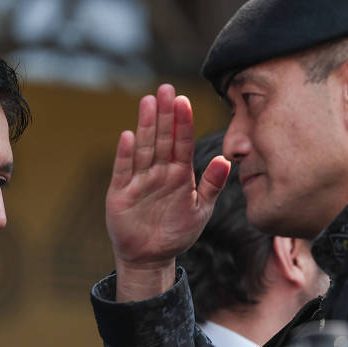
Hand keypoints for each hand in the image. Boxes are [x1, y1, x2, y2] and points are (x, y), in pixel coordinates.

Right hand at [106, 84, 229, 300]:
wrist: (151, 258)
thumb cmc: (177, 231)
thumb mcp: (200, 209)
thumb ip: (212, 185)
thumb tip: (226, 160)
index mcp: (179, 172)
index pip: (182, 142)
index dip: (183, 122)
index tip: (184, 100)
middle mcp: (159, 171)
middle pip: (162, 138)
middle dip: (165, 114)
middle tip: (166, 89)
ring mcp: (139, 180)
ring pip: (144, 148)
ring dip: (146, 126)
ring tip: (148, 102)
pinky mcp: (121, 193)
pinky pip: (124, 170)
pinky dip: (126, 155)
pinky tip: (128, 136)